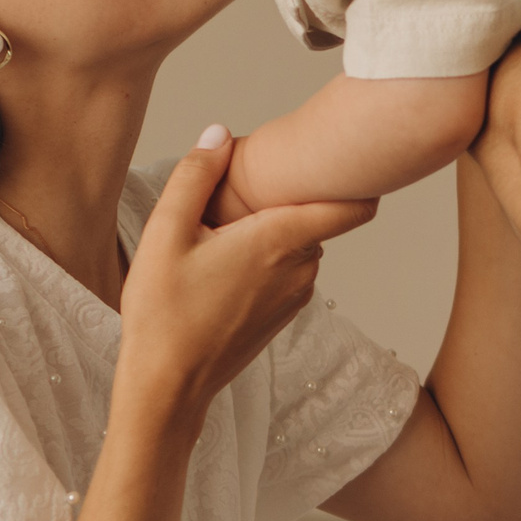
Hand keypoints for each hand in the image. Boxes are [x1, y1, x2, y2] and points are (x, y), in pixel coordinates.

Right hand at [117, 126, 376, 421]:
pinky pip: (289, 269)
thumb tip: (221, 133)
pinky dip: (270, 257)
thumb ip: (196, 176)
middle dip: (294, 197)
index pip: (354, 205)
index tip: (342, 158)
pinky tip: (227, 263)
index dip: (357, 178)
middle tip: (247, 188)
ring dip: (277, 230)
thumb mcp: (165, 233)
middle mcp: (301, 268)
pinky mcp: (284, 314)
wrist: (168, 387)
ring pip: (302, 242)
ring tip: (227, 228)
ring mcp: (296, 295)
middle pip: (320, 215)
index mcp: (279, 240)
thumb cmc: (163, 312)